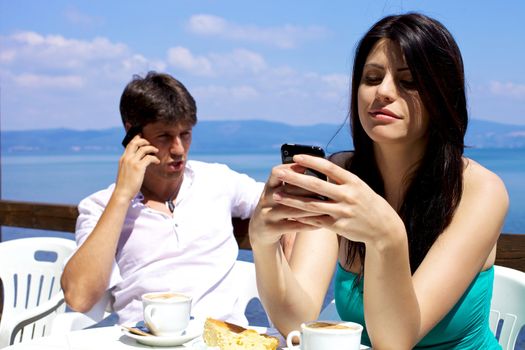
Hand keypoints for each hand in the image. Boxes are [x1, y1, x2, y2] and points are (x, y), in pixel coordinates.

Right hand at [114, 135, 159, 200]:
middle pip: (135, 143)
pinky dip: (155, 158)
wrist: (122, 193)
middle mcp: (127, 158)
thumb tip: (135, 162)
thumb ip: (129, 164)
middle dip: (144, 141)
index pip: (129, 144)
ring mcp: (132, 162)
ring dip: (152, 148)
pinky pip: (149, 158)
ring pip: (144, 149)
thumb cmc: (124, 185)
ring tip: (156, 151)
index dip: (136, 139)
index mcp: (123, 159)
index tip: (141, 136)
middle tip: (150, 144)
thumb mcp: (124, 171)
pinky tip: (157, 162)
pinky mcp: (138, 167)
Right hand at [249, 163, 323, 248]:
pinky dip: (308, 224)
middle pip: (287, 190)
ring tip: (327, 206)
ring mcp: (267, 214)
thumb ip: (291, 184)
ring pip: (291, 209)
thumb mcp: (278, 194)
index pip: (276, 172)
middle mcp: (266, 199)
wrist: (259, 230)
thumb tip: (316, 169)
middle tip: (327, 189)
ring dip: (311, 207)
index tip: (308, 166)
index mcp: (268, 187)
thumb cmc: (276, 208)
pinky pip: (293, 226)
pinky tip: (321, 223)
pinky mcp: (271, 229)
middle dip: (308, 189)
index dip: (291, 168)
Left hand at [271, 155, 404, 244]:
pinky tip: (289, 214)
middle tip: (279, 173)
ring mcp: (343, 212)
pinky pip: (316, 221)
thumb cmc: (366, 202)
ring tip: (277, 195)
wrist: (383, 227)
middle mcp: (348, 195)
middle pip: (316, 185)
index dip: (312, 161)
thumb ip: (339, 178)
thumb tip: (318, 164)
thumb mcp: (358, 186)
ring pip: (312, 205)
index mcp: (353, 182)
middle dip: (295, 179)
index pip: (329, 168)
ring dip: (292, 200)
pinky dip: (302, 217)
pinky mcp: (339, 226)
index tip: (296, 157)